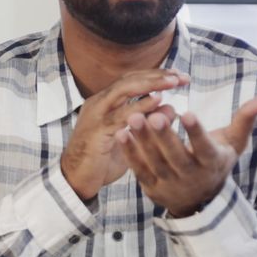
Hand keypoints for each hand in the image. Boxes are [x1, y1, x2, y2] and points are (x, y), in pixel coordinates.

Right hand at [60, 69, 188, 200]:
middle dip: (157, 75)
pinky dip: (140, 105)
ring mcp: (96, 114)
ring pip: (124, 89)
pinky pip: (120, 114)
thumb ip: (148, 122)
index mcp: (105, 102)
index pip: (132, 80)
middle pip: (129, 79)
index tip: (178, 76)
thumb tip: (171, 107)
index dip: (155, 75)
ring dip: (151, 84)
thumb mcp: (130, 138)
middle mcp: (99, 103)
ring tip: (173, 83)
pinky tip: (157, 101)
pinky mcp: (97, 130)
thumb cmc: (102, 160)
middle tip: (181, 76)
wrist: (75, 180)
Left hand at [115, 95, 256, 216]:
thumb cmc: (217, 160)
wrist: (200, 200)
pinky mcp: (152, 187)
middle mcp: (191, 176)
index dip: (196, 131)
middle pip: (176, 156)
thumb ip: (246, 119)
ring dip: (143, 141)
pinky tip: (121, 134)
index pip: (204, 147)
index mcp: (211, 162)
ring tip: (133, 118)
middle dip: (164, 136)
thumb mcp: (233, 142)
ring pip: (155, 162)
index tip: (187, 112)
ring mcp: (170, 184)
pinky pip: (140, 170)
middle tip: (153, 115)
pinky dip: (130, 153)